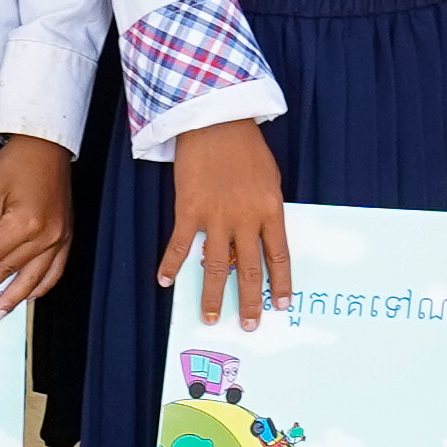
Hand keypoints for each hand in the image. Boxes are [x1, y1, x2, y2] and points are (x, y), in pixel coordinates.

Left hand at [0, 133, 75, 318]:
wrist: (47, 147)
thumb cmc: (17, 163)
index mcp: (23, 222)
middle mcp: (45, 235)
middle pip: (8, 271)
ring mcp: (59, 238)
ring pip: (34, 279)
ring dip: (13, 299)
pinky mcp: (66, 236)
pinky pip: (55, 270)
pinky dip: (42, 287)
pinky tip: (29, 296)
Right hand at [158, 116, 291, 328]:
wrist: (215, 121)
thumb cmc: (246, 147)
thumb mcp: (270, 179)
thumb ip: (268, 210)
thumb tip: (263, 239)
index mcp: (271, 210)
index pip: (279, 257)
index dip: (281, 284)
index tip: (280, 306)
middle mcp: (245, 219)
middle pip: (250, 270)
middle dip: (250, 301)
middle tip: (249, 325)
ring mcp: (216, 217)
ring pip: (216, 266)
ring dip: (213, 295)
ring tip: (210, 318)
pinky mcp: (188, 210)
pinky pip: (179, 245)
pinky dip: (171, 265)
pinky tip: (165, 282)